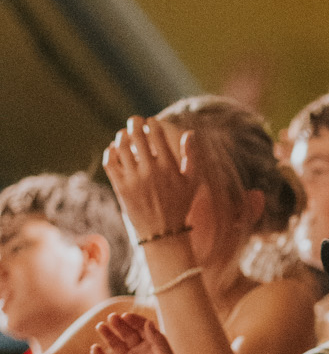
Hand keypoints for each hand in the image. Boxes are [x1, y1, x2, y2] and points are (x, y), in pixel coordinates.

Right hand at [91, 310, 186, 353]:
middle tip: (111, 318)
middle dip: (119, 325)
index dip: (135, 321)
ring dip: (108, 335)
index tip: (126, 315)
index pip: (143, 329)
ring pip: (115, 345)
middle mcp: (140, 353)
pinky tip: (95, 348)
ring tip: (101, 327)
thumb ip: (159, 342)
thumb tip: (148, 322)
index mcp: (154, 348)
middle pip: (127, 334)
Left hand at [103, 117, 198, 244]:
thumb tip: (189, 133)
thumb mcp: (192, 181)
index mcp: (169, 167)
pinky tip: (115, 149)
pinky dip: (110, 152)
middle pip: (137, 136)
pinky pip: (110, 162)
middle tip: (135, 121)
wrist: (163, 232)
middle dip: (135, 123)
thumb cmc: (179, 204)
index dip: (152, 123)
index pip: (156, 134)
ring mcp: (134, 179)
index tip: (151, 123)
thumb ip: (193, 156)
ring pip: (121, 146)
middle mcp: (150, 171)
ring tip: (124, 134)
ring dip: (122, 135)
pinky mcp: (121, 188)